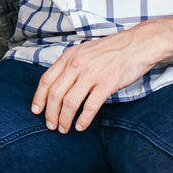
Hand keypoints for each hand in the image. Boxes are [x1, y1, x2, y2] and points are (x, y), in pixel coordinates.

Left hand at [31, 25, 159, 132]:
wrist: (137, 44)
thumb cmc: (111, 50)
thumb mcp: (84, 51)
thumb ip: (70, 65)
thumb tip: (58, 85)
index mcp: (69, 56)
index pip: (46, 80)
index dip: (39, 97)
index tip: (36, 111)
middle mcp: (77, 64)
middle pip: (55, 93)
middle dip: (50, 113)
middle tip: (51, 125)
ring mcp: (92, 74)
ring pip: (70, 102)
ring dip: (65, 119)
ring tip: (64, 129)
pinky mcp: (107, 84)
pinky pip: (90, 106)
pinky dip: (83, 119)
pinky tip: (80, 126)